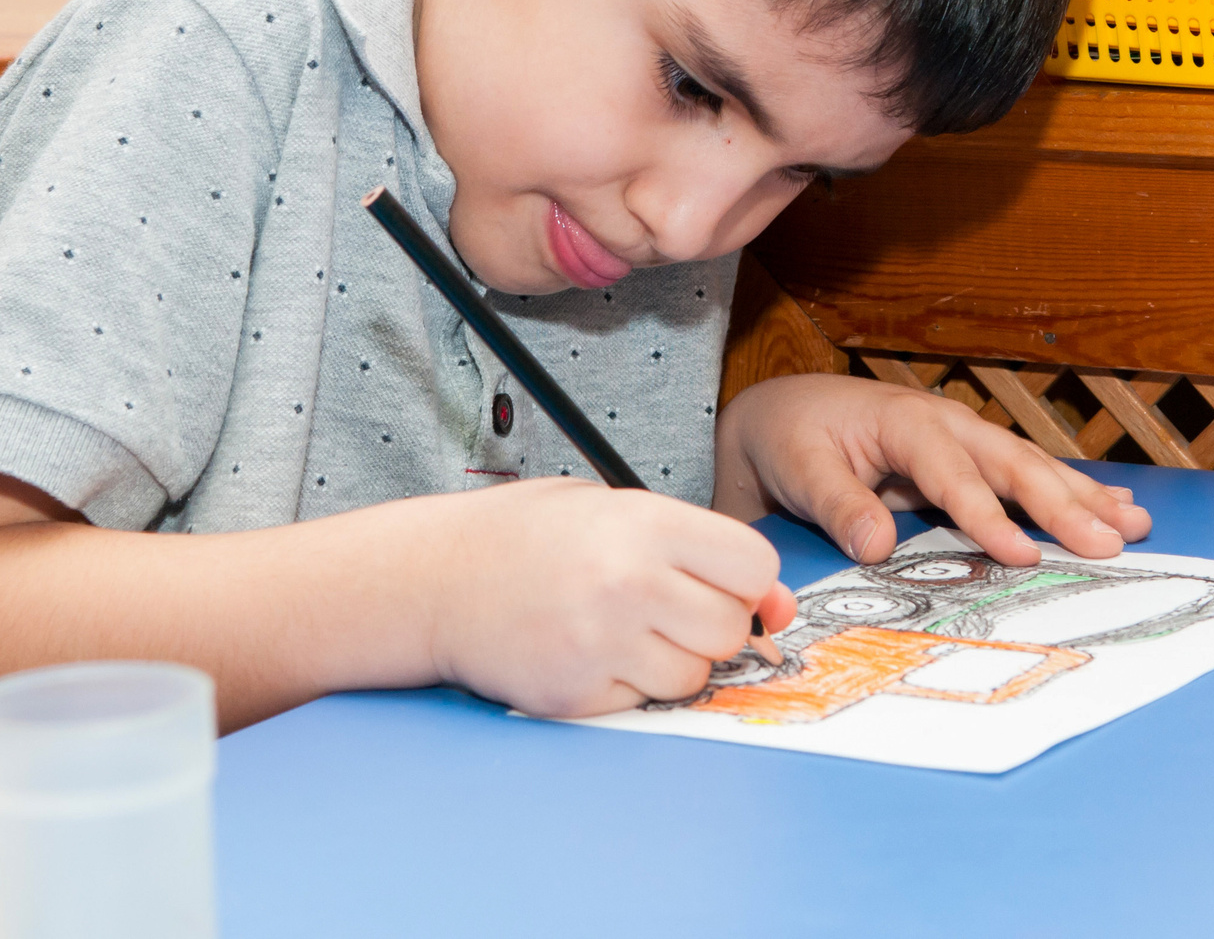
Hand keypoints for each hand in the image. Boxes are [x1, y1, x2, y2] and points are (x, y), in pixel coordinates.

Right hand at [414, 478, 796, 717]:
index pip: (753, 566)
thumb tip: (779, 607)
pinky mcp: (578, 695)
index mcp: (644, 525)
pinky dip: (633, 685)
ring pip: (695, 674)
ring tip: (626, 628)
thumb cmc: (527, 537)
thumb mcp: (611, 510)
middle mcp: (628, 584)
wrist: (434, 580)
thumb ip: (696, 548)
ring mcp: (602, 644)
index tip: (727, 582)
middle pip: (732, 628)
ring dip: (676, 660)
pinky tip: (593, 651)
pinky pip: (647, 703)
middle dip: (714, 623)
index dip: (750, 580)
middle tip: (669, 605)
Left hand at [713, 374, 1153, 565]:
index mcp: (905, 422)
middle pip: (1011, 464)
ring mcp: (963, 439)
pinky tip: (1112, 507)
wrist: (784, 415)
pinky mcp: (968, 459)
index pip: (953, 473)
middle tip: (1114, 542)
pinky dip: (1070, 490)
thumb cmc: (789, 438)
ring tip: (1136, 523)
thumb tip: (878, 545)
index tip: (1023, 556)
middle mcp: (946, 425)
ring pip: (1030, 467)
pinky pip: (1023, 476)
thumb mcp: (798, 468)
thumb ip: (837, 504)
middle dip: (1064, 504)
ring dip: (1083, 496)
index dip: (988, 515)